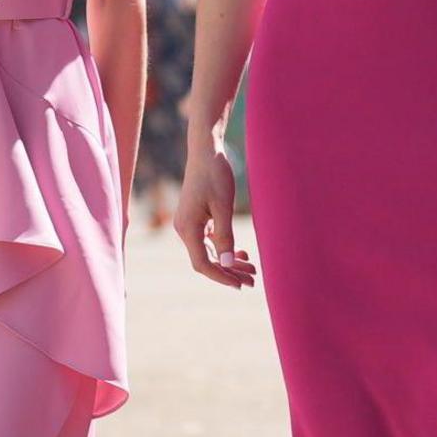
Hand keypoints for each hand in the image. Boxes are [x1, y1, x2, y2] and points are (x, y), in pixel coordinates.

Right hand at [174, 138, 256, 287]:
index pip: (202, 263)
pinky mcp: (196, 218)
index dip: (221, 277)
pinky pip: (209, 241)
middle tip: (253, 281)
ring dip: (229, 262)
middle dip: (229, 272)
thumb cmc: (215, 176)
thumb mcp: (223, 207)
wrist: (206, 152)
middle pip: (206, 260)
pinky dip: (224, 248)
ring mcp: (189, 224)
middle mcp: (184, 229)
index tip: (240, 285)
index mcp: (187, 228)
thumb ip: (225, 236)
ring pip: (209, 252)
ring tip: (252, 269)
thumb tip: (226, 264)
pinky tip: (241, 253)